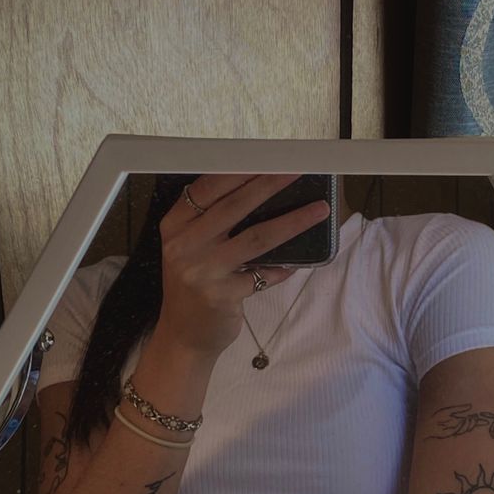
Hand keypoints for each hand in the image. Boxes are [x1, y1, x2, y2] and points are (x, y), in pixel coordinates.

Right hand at [154, 174, 329, 358]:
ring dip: (292, 222)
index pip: (209, 187)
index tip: (268, 155)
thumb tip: (260, 191)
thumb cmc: (193, 287)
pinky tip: (296, 264)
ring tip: (318, 210)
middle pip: (235, 206)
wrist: (183, 337)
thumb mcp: (189, 249)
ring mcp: (202, 271)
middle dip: (271, 184)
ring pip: (256, 238)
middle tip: (298, 169)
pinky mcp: (221, 296)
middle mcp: (184, 245)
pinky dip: (282, 269)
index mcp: (175, 226)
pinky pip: (262, 275)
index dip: (240, 169)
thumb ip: (211, 223)